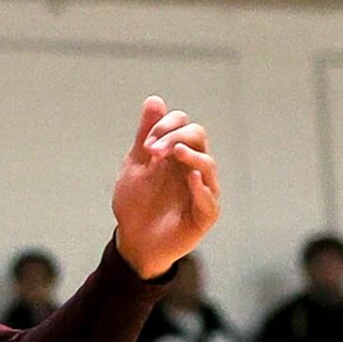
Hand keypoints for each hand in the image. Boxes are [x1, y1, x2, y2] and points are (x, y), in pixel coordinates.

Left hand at [109, 97, 218, 278]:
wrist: (133, 241)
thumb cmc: (136, 204)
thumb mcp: (136, 166)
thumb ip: (145, 135)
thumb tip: (155, 100)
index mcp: (178, 154)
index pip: (185, 125)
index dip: (168, 125)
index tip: (147, 142)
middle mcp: (193, 168)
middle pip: (199, 138)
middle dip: (177, 136)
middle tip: (154, 149)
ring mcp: (202, 191)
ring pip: (208, 165)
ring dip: (192, 156)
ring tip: (175, 152)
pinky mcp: (204, 215)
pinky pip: (210, 200)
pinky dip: (201, 188)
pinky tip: (190, 179)